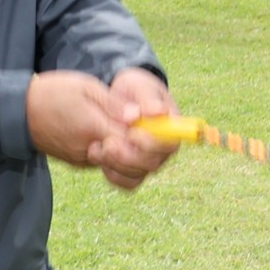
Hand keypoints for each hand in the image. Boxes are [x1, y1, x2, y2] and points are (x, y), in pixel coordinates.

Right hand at [27, 70, 167, 175]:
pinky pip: (107, 165)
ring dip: (133, 155)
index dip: (151, 139)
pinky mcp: (79, 163)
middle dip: (146, 152)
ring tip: (135, 133)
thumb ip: (114, 104)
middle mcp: (91, 152)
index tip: (156, 125)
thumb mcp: (86, 88)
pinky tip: (119, 137)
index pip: (134, 144)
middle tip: (147, 132)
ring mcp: (84, 161)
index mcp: (94, 130)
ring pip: (121, 169)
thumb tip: (139, 116)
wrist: (17, 113)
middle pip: (132, 165)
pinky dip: (119, 156)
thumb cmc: (52, 94)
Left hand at [99, 69, 179, 190]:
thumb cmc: (135, 90)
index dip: (152, 144)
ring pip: (136, 175)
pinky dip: (111, 174)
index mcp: (172, 129)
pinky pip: (125, 182)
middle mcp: (162, 150)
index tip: (131, 133)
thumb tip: (155, 112)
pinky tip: (98, 156)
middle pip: (153, 164)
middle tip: (108, 143)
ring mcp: (147, 162)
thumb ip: (147, 99)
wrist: (119, 98)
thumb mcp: (141, 87)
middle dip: (129, 157)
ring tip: (97, 147)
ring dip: (116, 165)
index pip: (171, 145)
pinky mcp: (132, 170)